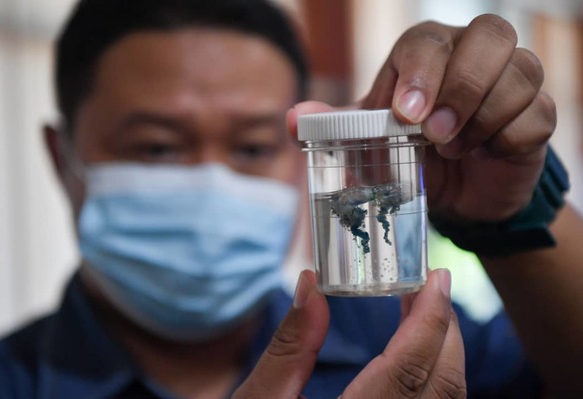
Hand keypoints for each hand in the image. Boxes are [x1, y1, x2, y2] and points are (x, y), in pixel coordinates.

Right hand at [232, 269, 465, 397]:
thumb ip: (290, 345)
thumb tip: (310, 284)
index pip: (407, 371)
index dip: (429, 320)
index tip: (436, 279)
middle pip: (442, 388)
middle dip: (445, 331)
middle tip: (432, 287)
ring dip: (443, 354)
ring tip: (425, 312)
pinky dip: (432, 378)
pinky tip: (415, 355)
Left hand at [289, 14, 555, 223]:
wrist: (452, 193)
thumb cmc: (408, 156)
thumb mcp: (367, 143)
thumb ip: (336, 126)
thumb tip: (296, 117)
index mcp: (428, 55)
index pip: (427, 39)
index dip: (421, 70)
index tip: (406, 116)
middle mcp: (474, 57)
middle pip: (490, 34)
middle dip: (462, 86)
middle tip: (436, 134)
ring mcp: (512, 82)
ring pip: (522, 70)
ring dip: (486, 115)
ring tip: (455, 148)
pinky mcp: (536, 115)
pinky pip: (537, 115)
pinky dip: (509, 139)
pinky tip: (485, 154)